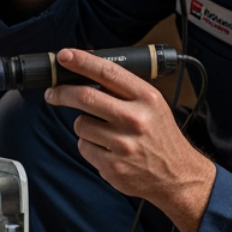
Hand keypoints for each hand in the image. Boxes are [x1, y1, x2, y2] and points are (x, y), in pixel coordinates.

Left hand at [45, 49, 215, 231]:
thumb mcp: (153, 106)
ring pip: (81, 124)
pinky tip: (107, 150)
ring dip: (84, 125)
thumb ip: (125, 90)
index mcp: (147, 99)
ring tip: (103, 132)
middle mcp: (135, 119)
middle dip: (62, 93)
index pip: (108, 72)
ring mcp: (123, 145)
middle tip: (53, 93)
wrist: (178, 176)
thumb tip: (89, 73)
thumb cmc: (162, 138)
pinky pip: (84, 147)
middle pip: (85, 97)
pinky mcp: (113, 166)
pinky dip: (89, 147)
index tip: (65, 56)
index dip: (82, 62)